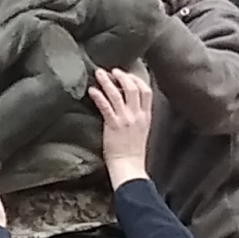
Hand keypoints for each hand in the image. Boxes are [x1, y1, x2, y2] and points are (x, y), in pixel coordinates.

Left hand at [88, 68, 151, 188]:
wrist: (129, 166)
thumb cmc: (133, 151)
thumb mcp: (142, 130)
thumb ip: (138, 116)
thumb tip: (129, 104)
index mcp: (146, 116)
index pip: (146, 91)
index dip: (137, 79)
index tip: (128, 75)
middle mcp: (137, 115)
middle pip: (133, 88)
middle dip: (122, 76)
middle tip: (113, 71)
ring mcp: (125, 119)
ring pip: (117, 94)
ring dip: (107, 81)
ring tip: (99, 73)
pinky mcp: (113, 125)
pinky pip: (105, 106)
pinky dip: (98, 96)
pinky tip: (92, 90)